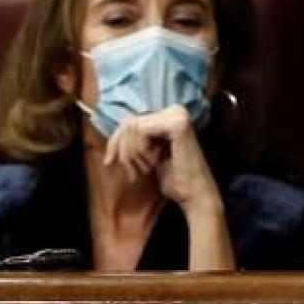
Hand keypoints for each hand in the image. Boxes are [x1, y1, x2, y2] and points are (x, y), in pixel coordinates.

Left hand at [103, 105, 222, 219]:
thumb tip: (113, 133)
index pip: (130, 120)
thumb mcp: (148, 154)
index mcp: (170, 114)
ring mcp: (178, 115)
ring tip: (146, 170)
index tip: (110, 163)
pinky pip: (141, 130)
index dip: (115, 142)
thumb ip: (135, 139)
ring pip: (132, 126)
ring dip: (132, 154)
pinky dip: (140, 150)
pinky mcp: (177, 124)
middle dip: (123, 150)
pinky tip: (154, 164)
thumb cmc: (173, 178)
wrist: (194, 194)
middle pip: (129, 122)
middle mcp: (175, 110)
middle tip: (133, 172)